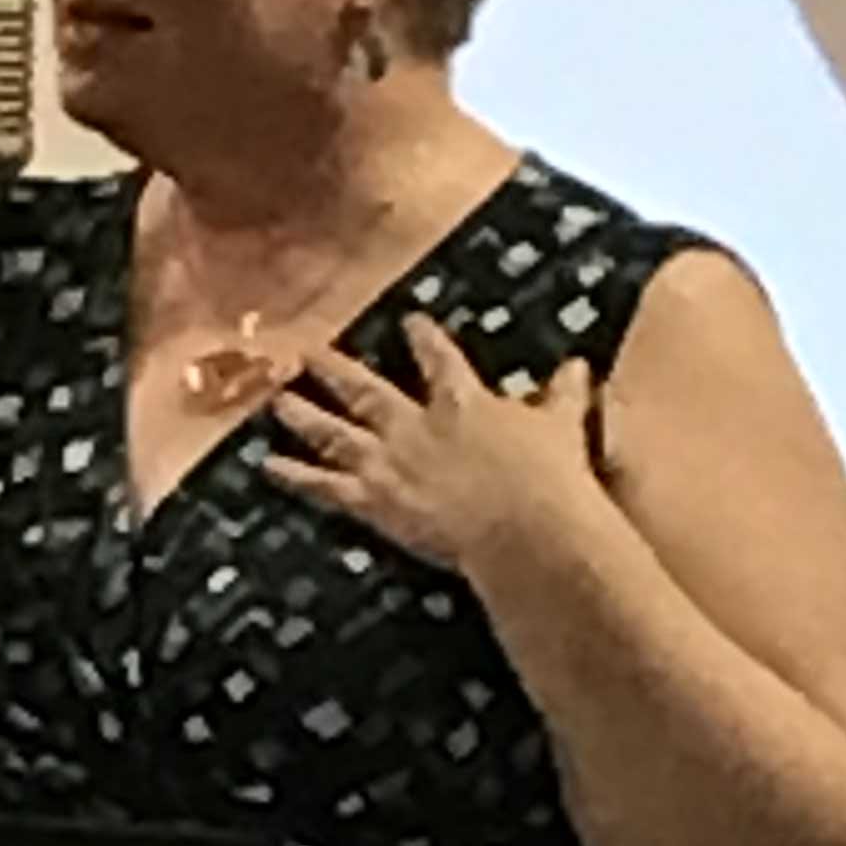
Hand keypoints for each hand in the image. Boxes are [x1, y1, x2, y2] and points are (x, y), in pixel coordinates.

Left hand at [266, 312, 604, 575]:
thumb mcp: (561, 427)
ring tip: (278, 398)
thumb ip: (563, 395)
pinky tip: (266, 465)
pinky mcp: (374, 500)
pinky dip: (294, 476)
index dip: (422, 338)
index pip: (439, 359)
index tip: (408, 320)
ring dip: (304, 414)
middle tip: (310, 351)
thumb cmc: (548, 477)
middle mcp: (416, 424)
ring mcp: (389, 461)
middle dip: (338, 369)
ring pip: (335, 431)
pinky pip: (325, 487)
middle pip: (367, 390)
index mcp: (462, 401)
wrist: (521, 524)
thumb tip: (579, 365)